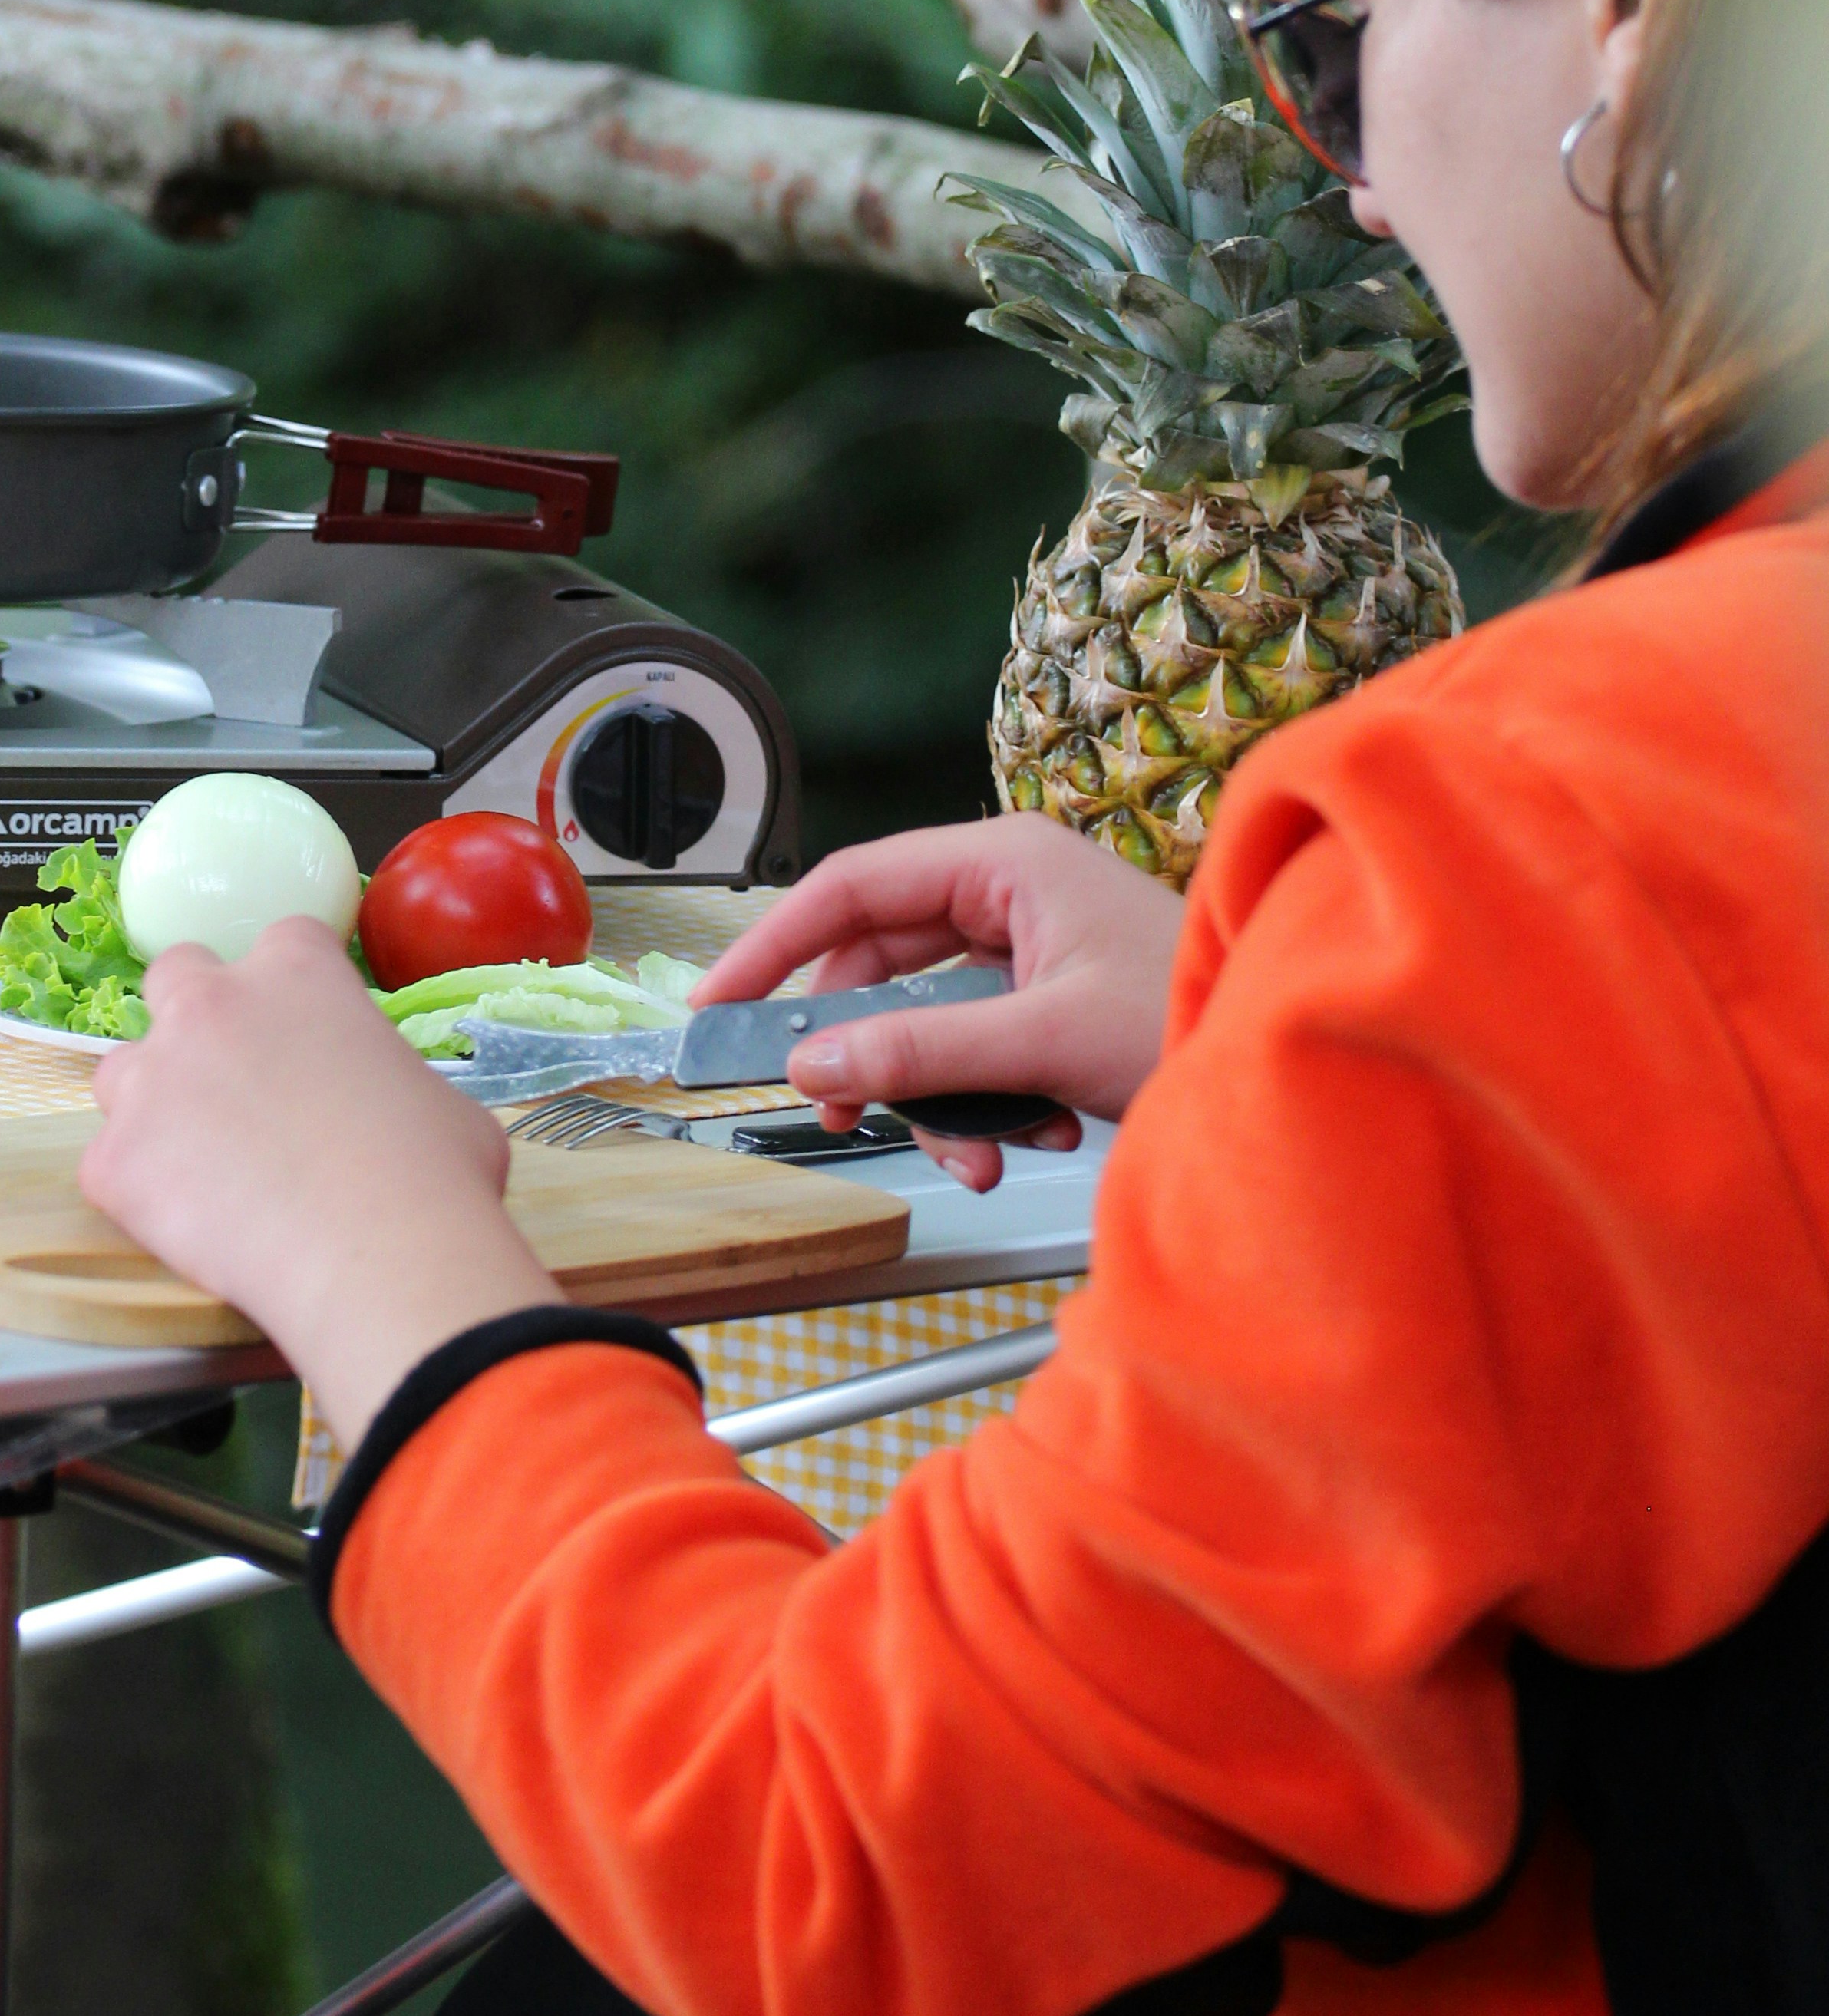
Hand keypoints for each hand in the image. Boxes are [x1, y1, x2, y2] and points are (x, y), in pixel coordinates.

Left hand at [77, 920, 556, 1452]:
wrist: (378, 1255)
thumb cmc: (430, 1175)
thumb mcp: (438, 1098)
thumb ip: (388, 1077)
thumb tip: (389, 1109)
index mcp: (297, 972)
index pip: (281, 943)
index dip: (294, 990)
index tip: (304, 1031)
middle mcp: (210, 1005)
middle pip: (175, 975)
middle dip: (196, 1017)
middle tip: (233, 1080)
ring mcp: (151, 1079)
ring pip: (121, 1071)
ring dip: (153, 1104)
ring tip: (203, 1166)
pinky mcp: (113, 1160)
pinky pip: (110, 1166)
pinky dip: (142, 1193)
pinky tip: (194, 1227)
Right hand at [694, 818, 1184, 1187]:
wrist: (1296, 1058)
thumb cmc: (1199, 1014)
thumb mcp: (1044, 1040)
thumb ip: (920, 1050)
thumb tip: (814, 1063)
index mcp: (1005, 862)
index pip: (851, 887)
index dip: (774, 946)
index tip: (719, 1003)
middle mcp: (1012, 893)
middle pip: (883, 966)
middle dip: (871, 1054)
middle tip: (840, 1115)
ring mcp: (1033, 949)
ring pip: (926, 1022)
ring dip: (939, 1098)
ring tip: (982, 1153)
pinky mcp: (1051, 1003)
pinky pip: (974, 1051)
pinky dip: (985, 1108)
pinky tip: (1029, 1139)